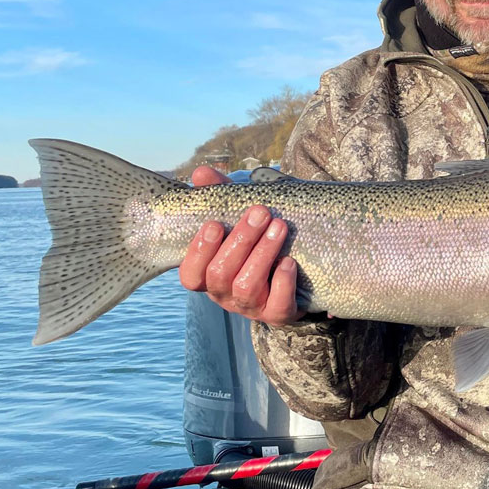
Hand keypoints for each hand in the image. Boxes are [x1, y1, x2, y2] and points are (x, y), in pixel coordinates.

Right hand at [178, 165, 303, 324]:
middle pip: (221, 274)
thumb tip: (201, 173)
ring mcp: (252, 307)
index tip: (215, 224)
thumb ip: (222, 198)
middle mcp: (225, 295)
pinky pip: (277, 306)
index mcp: (209, 275)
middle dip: (241, 240)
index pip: (190, 274)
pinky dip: (283, 282)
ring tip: (280, 227)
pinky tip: (289, 261)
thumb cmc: (258, 243)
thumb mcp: (240, 220)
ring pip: (246, 287)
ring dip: (263, 254)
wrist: (298, 273)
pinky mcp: (279, 314)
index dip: (199, 251)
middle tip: (261, 212)